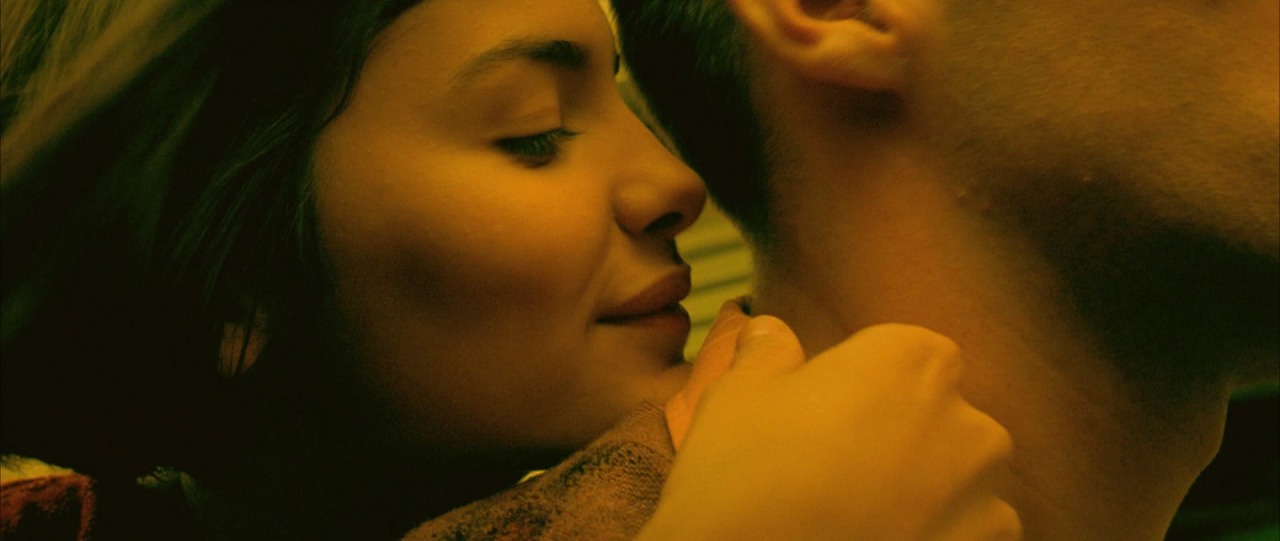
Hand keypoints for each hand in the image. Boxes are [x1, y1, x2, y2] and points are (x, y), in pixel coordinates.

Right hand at [645, 316, 1019, 539]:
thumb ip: (768, 355)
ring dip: (925, 490)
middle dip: (903, 435)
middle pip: (941, 414)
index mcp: (910, 360)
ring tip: (858, 515)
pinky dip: (936, 535)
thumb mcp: (736, 398)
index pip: (908, 353)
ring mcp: (984, 495)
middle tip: (837, 469)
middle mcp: (965, 420)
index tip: (827, 415)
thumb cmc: (743, 479)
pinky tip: (882, 539)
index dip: (867, 383)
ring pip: (959, 479)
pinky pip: (969, 532)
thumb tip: (769, 331)